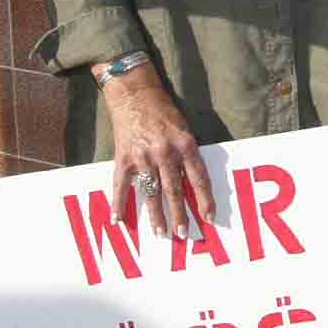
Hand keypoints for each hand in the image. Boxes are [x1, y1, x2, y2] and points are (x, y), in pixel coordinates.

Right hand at [103, 71, 215, 238]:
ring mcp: (143, 157)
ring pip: (151, 192)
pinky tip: (118, 220)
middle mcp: (165, 153)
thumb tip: (194, 183)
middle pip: (174, 191)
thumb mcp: (184, 129)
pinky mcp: (124, 158)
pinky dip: (118, 204)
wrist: (134, 92)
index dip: (204, 200)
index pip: (198, 179)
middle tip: (183, 234)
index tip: (209, 218)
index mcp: (185, 145)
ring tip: (160, 233)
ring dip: (156, 215)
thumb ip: (189, 154)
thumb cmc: (163, 110)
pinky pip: (121, 185)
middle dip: (179, 215)